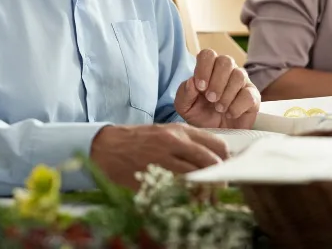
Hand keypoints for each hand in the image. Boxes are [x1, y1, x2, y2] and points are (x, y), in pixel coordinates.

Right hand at [90, 124, 228, 189]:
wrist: (106, 148)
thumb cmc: (138, 141)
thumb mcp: (164, 132)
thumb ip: (189, 142)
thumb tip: (215, 157)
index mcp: (179, 131)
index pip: (217, 145)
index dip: (226, 161)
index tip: (226, 171)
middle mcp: (174, 143)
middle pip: (212, 163)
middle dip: (220, 180)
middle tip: (219, 190)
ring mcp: (163, 160)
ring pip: (198, 179)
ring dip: (205, 192)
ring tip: (205, 199)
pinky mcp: (152, 176)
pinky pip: (178, 191)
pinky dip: (187, 198)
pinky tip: (187, 201)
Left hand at [174, 49, 259, 128]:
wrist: (216, 134)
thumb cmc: (200, 115)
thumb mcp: (185, 107)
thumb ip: (184, 93)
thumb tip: (191, 82)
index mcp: (209, 68)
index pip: (208, 54)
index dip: (203, 68)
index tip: (200, 87)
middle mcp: (227, 71)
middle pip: (226, 61)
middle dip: (216, 81)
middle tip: (210, 98)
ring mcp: (242, 83)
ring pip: (239, 75)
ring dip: (226, 94)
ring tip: (219, 108)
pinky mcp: (253, 97)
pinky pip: (249, 94)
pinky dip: (237, 106)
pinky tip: (229, 113)